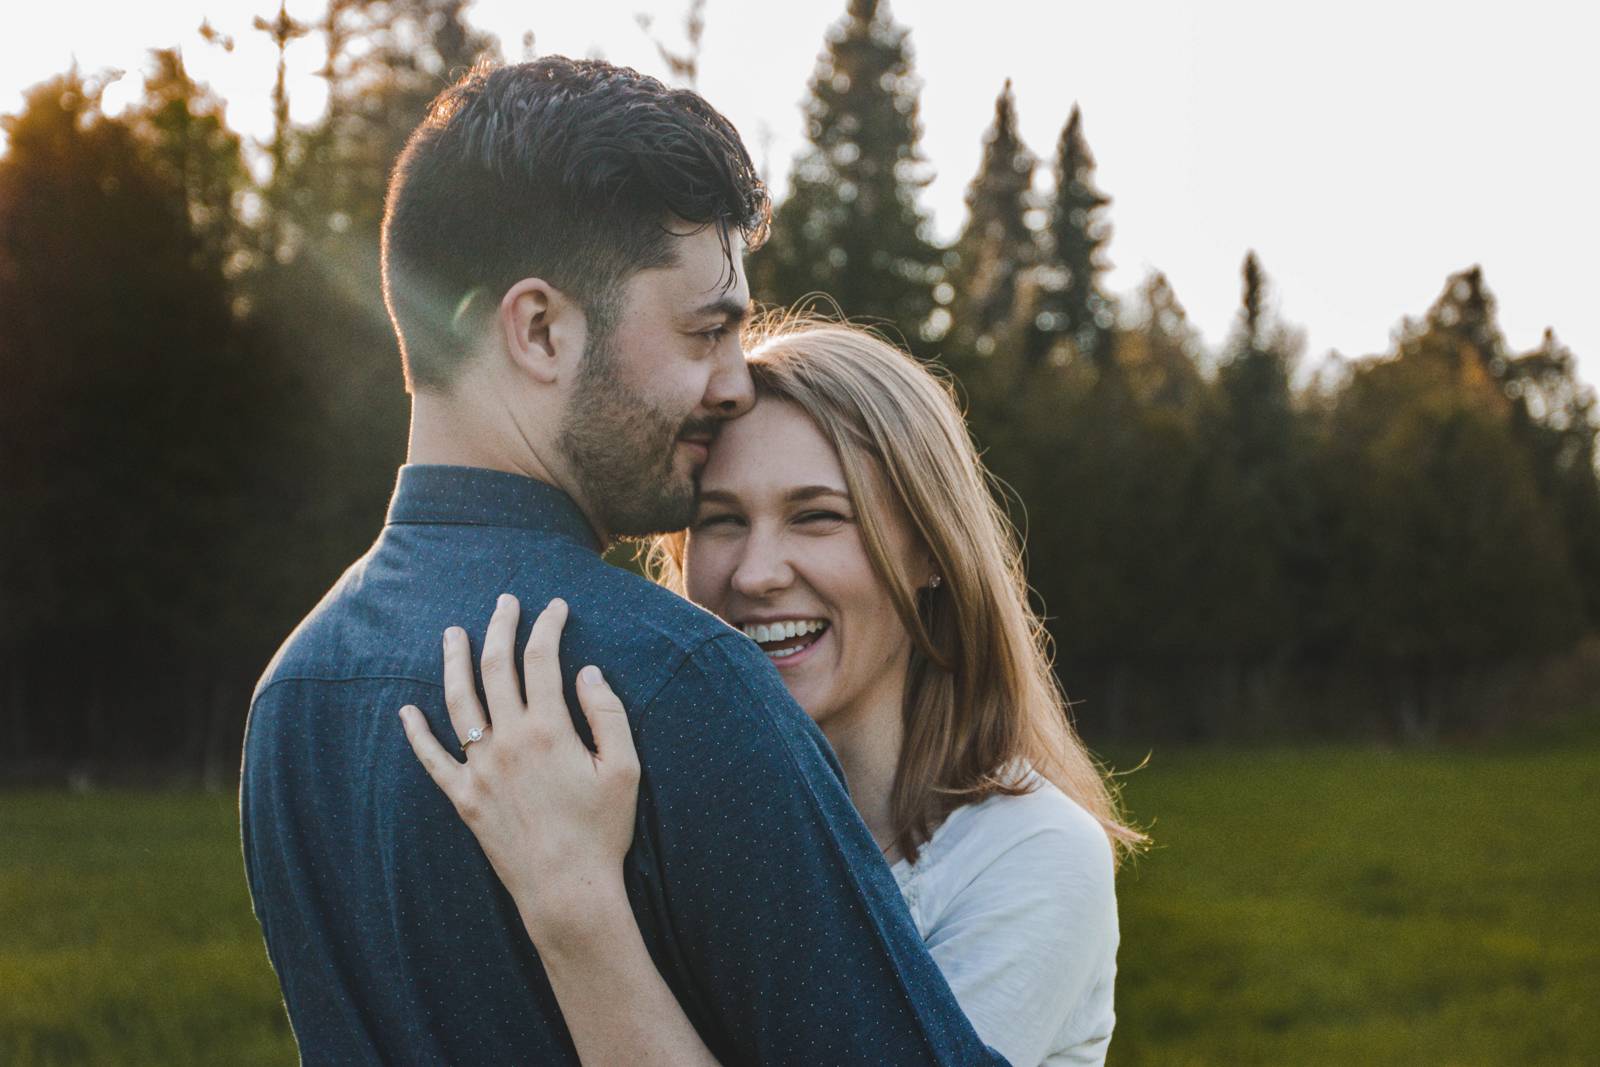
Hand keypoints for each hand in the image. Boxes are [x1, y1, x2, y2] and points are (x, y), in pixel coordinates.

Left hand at [399, 595, 640, 948]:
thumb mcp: (625, 769)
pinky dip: (416, 734)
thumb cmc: (603, 831)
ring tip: (452, 635)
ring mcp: (480, 769)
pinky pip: (432, 760)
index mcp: (549, 729)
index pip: (543, 659)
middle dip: (501, 627)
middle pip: (497, 668)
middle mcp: (508, 741)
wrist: (567, 890)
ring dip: (454, 663)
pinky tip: (405, 712)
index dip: (548, 626)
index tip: (554, 606)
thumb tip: (587, 671)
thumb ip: (606, 714)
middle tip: (504, 601)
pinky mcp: (464, 798)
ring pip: (458, 702)